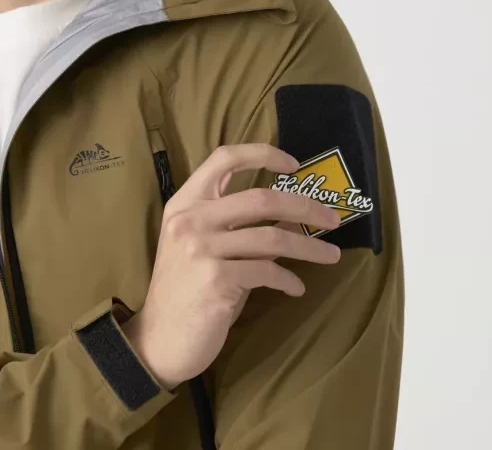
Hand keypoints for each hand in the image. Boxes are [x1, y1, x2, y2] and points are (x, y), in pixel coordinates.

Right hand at [122, 143, 341, 390]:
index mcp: (185, 203)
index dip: (261, 154)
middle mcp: (191, 220)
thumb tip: (290, 211)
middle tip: (332, 219)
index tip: (293, 164)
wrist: (160, 337)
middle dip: (304, 205)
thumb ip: (237, 226)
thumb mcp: (204, 247)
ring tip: (331, 256)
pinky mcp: (216, 280)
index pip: (223, 159)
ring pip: (271, 237)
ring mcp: (201, 249)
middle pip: (260, 198)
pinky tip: (295, 287)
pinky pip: (267, 271)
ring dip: (309, 247)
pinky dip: (288, 279)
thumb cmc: (185, 289)